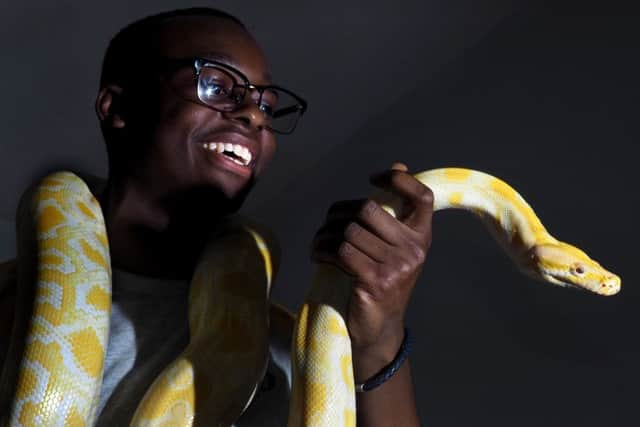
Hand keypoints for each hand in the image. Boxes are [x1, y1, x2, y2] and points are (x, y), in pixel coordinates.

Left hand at [311, 163, 433, 379]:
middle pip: (368, 208)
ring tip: (319, 243)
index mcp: (421, 236)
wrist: (380, 329)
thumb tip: (399, 166)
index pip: (422, 196)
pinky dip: (322, 250)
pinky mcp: (377, 281)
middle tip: (328, 224)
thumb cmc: (382, 281)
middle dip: (339, 213)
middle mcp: (414, 249)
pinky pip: (341, 251)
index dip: (398, 180)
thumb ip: (395, 211)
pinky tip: (318, 255)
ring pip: (349, 231)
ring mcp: (398, 266)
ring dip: (324, 235)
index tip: (373, 179)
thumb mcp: (393, 246)